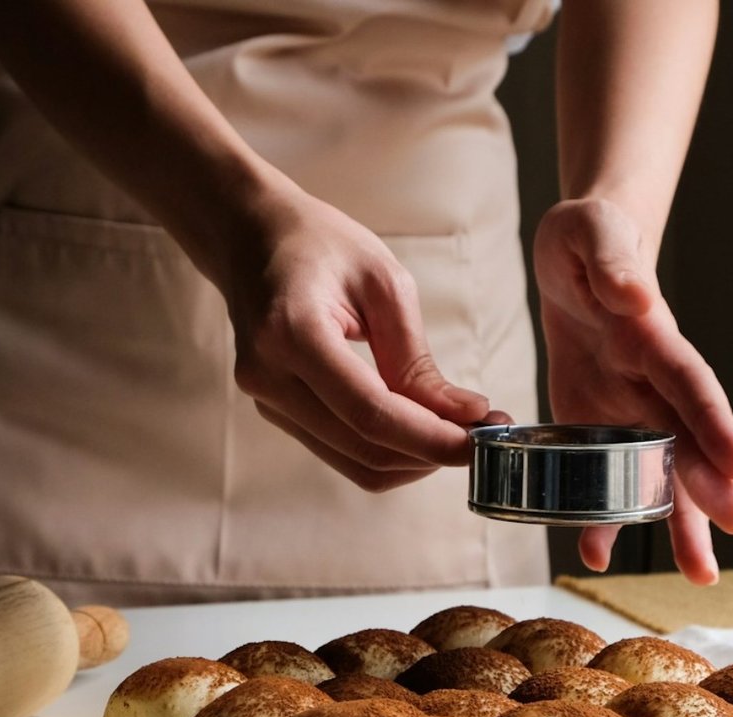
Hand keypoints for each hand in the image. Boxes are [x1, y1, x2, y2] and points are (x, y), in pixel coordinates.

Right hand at [212, 187, 487, 491]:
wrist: (250, 237)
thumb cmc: (319, 245)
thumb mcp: (383, 282)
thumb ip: (418, 359)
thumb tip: (464, 416)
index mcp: (293, 333)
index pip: (371, 412)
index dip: (431, 438)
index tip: (481, 438)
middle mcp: (269, 377)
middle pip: (365, 448)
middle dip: (431, 452)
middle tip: (482, 433)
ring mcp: (266, 401)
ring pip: (356, 463)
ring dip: (414, 459)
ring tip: (457, 429)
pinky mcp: (277, 412)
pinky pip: (342, 452)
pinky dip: (389, 449)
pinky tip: (421, 426)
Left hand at [536, 198, 732, 582]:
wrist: (577, 256)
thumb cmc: (587, 240)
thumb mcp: (589, 233)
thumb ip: (611, 260)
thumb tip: (635, 294)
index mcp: (653, 337)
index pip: (690, 384)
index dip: (714, 424)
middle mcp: (652, 382)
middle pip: (688, 442)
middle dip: (710, 487)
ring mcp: (631, 409)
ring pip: (661, 473)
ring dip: (678, 523)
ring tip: (700, 574)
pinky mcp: (600, 425)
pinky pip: (606, 477)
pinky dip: (601, 517)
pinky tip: (597, 554)